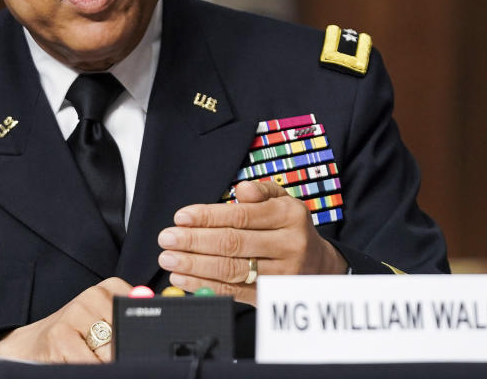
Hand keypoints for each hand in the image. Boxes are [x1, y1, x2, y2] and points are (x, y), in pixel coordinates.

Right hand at [0, 277, 131, 362]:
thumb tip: (154, 334)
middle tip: (103, 353)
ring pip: (110, 352)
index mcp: (110, 288)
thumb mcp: (104, 322)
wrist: (32, 344)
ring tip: (88, 355)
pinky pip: (90, 363)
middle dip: (119, 353)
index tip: (131, 346)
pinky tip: (75, 360)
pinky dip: (88, 367)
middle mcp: (93, 295)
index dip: (137, 337)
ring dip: (103, 362)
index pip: (140, 315)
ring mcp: (75, 313)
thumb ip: (128, 321)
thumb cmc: (73, 335)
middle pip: (126, 336)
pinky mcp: (60, 335)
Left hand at [157, 180, 346, 304]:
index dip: (208, 217)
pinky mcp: (270, 296)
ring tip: (169, 258)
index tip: (181, 217)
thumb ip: (262, 191)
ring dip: (194, 265)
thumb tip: (242, 189)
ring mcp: (280, 274)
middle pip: (233, 243)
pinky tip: (183, 277)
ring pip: (230, 269)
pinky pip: (232, 291)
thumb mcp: (284, 201)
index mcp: (289, 215)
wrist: (319, 265)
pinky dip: (203, 285)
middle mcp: (288, 245)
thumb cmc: (290, 228)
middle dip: (194, 241)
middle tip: (167, 238)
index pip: (242, 216)